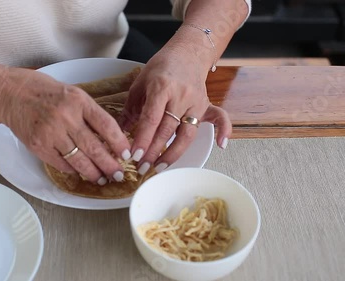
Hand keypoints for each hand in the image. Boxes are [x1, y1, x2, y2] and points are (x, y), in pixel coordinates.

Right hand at [0, 68, 130, 183]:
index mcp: (78, 101)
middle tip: (118, 174)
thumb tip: (107, 137)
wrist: (9, 93)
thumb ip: (88, 112)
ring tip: (101, 178)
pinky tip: (79, 172)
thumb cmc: (42, 90)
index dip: (120, 143)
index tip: (127, 153)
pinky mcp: (38, 145)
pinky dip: (72, 170)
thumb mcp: (71, 92)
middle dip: (110, 165)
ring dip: (92, 173)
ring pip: (79, 160)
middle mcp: (66, 117)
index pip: (106, 125)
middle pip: (95, 148)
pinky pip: (61, 164)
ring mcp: (51, 133)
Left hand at [120, 47, 231, 174]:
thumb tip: (120, 132)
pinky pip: (220, 117)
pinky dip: (224, 130)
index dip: (142, 140)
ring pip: (187, 133)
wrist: (187, 52)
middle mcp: (180, 96)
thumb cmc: (160, 68)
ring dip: (174, 154)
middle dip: (154, 152)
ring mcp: (196, 101)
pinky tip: (222, 145)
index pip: (151, 119)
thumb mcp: (140, 83)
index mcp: (161, 88)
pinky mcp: (207, 104)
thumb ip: (131, 108)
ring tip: (160, 168)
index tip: (134, 156)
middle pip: (167, 130)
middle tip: (142, 168)